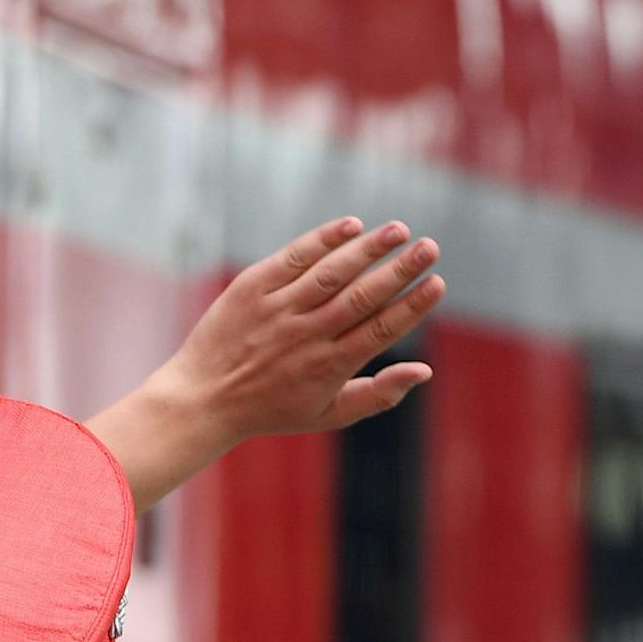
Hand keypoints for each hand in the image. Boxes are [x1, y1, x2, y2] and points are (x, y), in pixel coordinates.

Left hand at [86, 217, 444, 511]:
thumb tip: (425, 371)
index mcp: (328, 367)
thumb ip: (378, 394)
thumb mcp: (328, 414)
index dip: (411, 306)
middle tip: (430, 248)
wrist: (205, 398)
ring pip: (332, 272)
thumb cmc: (273, 409)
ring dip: (368, 249)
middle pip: (362, 296)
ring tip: (398, 231)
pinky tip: (352, 226)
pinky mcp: (253, 287)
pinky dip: (323, 240)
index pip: (380, 330)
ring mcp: (279, 309)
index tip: (437, 284)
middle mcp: (306, 336)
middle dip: (400, 270)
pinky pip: (294, 257)